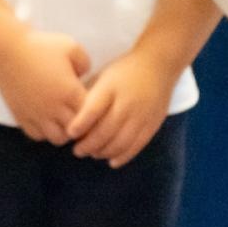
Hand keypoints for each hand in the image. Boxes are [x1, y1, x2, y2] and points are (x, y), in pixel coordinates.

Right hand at [0, 28, 89, 143]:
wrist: (5, 48)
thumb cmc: (39, 45)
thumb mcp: (71, 46)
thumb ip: (85, 63)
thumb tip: (84, 76)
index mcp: (71, 92)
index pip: (92, 116)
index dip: (95, 114)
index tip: (92, 106)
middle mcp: (55, 108)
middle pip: (77, 132)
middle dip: (81, 126)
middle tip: (78, 114)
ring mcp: (37, 114)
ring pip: (58, 138)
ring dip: (63, 131)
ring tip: (61, 119)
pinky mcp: (21, 115)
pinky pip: (37, 135)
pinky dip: (43, 132)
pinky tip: (44, 119)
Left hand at [67, 50, 175, 167]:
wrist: (158, 65)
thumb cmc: (123, 71)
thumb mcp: (103, 77)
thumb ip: (90, 95)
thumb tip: (71, 114)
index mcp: (111, 88)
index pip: (93, 109)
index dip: (80, 124)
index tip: (69, 134)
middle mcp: (127, 103)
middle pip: (106, 130)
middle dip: (89, 144)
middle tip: (76, 150)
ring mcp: (142, 115)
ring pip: (121, 141)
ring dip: (104, 152)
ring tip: (91, 154)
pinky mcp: (153, 124)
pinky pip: (137, 145)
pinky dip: (123, 156)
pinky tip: (111, 161)